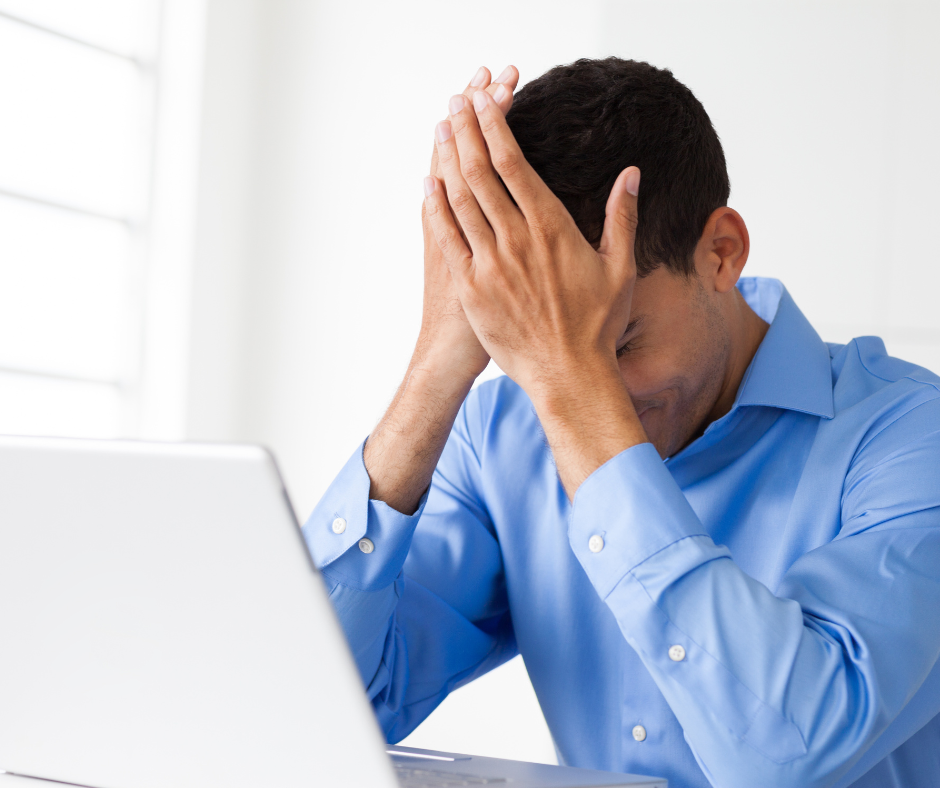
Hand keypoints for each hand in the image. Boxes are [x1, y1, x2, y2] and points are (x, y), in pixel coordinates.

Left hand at [422, 88, 647, 495]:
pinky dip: (436, 209)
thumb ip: (622, 217)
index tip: (484, 102)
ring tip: (441, 129)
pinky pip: (448, 239)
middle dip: (466, 130)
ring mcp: (489, 264)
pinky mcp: (471, 288)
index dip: (495, 128)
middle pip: (481, 172)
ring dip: (448, 160)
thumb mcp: (620, 268)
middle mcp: (516, 240)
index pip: (514, 165)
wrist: (568, 374)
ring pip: (461, 200)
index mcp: (551, 228)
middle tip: (456, 101)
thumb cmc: (597, 325)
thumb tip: (631, 173)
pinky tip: (430, 185)